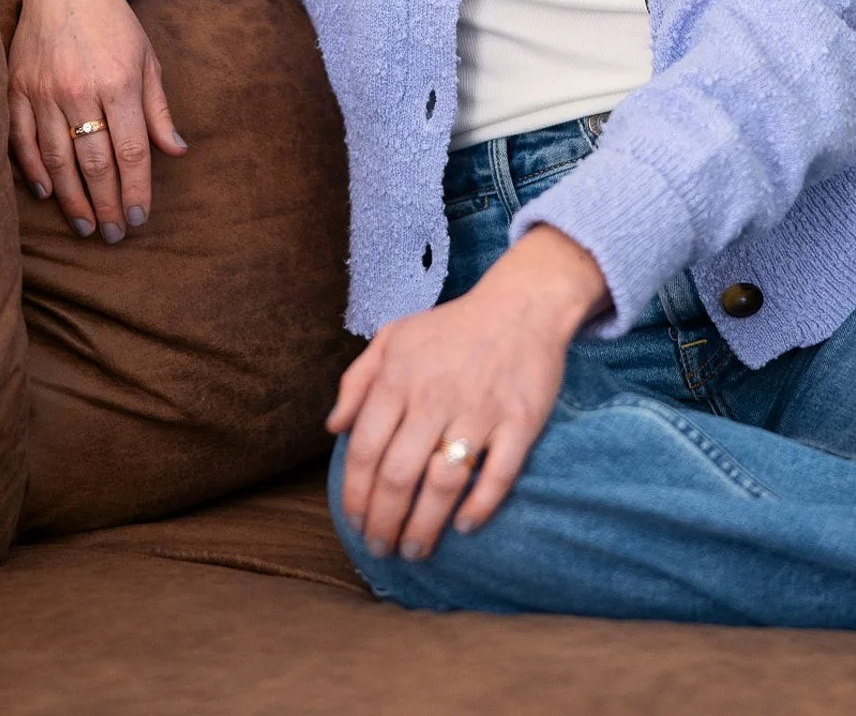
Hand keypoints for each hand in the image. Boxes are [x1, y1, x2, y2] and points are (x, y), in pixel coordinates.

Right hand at [7, 0, 185, 242]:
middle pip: (93, 162)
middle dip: (105, 203)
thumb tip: (175, 152)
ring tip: (85, 224)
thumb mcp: (147, 59)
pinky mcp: (16, 88)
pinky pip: (21, 140)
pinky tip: (47, 192)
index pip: (130, 150)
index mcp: (119, 82)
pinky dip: (33, 170)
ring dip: (71, 198)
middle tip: (112, 234)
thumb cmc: (114, 24)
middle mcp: (80, 89)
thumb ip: (158, 109)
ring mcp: (43, 91)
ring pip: (56, 158)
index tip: (139, 219)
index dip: (135, 189)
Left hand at [328, 225, 608, 560]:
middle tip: (381, 548)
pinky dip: (479, 506)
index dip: (355, 496)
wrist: (521, 305)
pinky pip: (498, 474)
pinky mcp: (519, 421)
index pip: (365, 451)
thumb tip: (334, 428)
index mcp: (399, 378)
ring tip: (415, 550)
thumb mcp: (394, 337)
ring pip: (443, 483)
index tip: (355, 523)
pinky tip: (464, 525)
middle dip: (384, 523)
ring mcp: (479, 410)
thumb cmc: (452, 327)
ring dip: (424, 526)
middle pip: (399, 476)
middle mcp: (435, 396)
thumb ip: (357, 380)